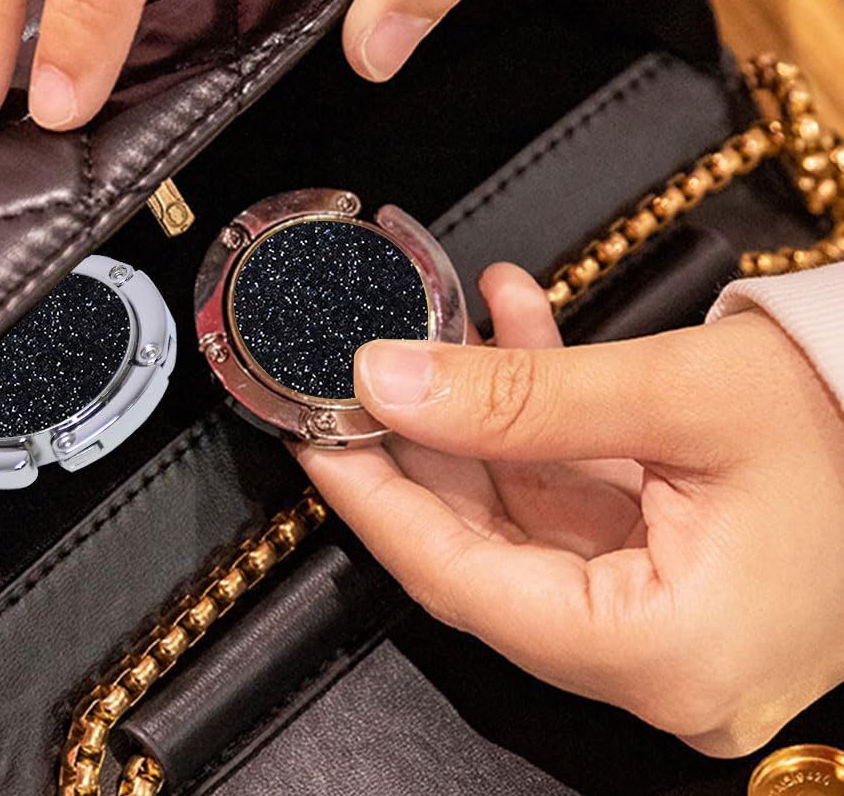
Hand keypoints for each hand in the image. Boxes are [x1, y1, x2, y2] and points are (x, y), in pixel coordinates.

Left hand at [296, 264, 843, 757]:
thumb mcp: (675, 393)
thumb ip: (519, 396)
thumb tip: (388, 383)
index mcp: (664, 653)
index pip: (467, 587)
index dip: (380, 509)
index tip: (323, 445)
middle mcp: (658, 663)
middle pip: (487, 559)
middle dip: (422, 458)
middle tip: (363, 391)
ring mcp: (661, 623)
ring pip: (524, 525)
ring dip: (480, 421)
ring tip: (442, 334)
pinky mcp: (666, 578)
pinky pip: (573, 502)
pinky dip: (538, 424)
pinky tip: (514, 334)